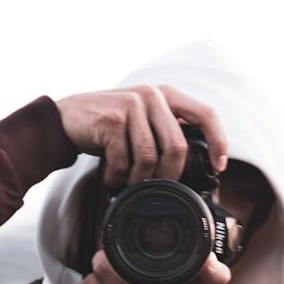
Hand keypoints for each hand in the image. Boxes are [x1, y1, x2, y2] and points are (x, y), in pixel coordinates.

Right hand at [56, 85, 227, 188]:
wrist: (65, 119)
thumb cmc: (109, 126)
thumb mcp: (144, 121)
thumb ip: (168, 132)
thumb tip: (196, 164)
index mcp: (167, 95)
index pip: (206, 114)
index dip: (218, 142)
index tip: (218, 166)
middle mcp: (152, 95)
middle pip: (177, 146)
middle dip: (169, 175)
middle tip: (157, 188)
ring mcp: (131, 104)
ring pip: (150, 157)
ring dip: (139, 180)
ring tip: (128, 183)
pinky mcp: (112, 119)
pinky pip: (125, 161)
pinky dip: (118, 177)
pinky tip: (112, 178)